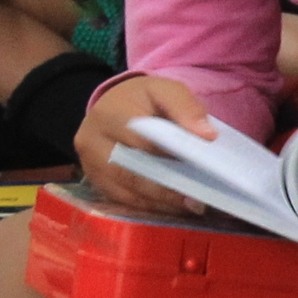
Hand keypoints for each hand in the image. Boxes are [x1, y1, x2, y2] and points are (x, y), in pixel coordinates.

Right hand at [78, 72, 220, 211]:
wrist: (111, 106)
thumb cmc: (141, 99)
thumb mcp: (165, 90)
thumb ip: (186, 107)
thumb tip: (207, 135)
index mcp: (110, 115)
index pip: (144, 141)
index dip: (173, 157)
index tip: (202, 170)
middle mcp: (92, 142)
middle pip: (133, 172)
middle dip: (168, 188)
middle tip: (199, 200)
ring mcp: (90, 166)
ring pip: (128, 192)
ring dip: (162, 202)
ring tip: (193, 206)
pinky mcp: (95, 183)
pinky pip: (124, 201)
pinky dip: (152, 206)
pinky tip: (174, 207)